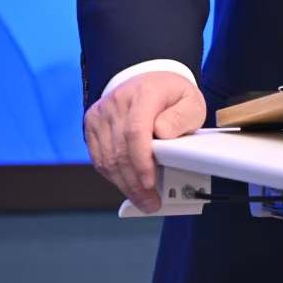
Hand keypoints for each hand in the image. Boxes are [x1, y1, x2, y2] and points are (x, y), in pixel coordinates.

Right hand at [84, 71, 206, 211]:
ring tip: (142, 200)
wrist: (149, 80)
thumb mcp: (191, 102)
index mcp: (144, 94)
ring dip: (124, 184)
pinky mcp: (91, 124)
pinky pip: (99, 157)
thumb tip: (163, 133)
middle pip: (120, 151)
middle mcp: (118, 102)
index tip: (150, 184)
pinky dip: (112, 175)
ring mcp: (101, 113)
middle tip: (151, 203)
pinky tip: (127, 184)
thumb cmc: (171, 95)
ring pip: (107, 158)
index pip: (136, 132)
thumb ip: (182, 118)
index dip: (141, 163)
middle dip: (135, 184)